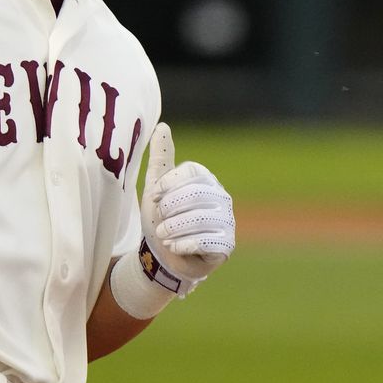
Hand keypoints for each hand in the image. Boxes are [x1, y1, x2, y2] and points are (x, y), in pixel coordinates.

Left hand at [141, 123, 234, 291]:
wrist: (161, 257)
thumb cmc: (160, 218)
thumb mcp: (155, 187)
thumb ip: (161, 158)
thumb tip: (163, 126)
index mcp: (205, 180)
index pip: (191, 174)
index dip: (169, 185)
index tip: (156, 197)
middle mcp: (221, 197)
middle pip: (195, 195)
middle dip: (170, 211)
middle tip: (160, 223)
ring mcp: (226, 221)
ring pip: (201, 218)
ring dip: (174, 229)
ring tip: (165, 235)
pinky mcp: (227, 245)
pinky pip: (208, 240)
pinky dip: (184, 244)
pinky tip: (174, 247)